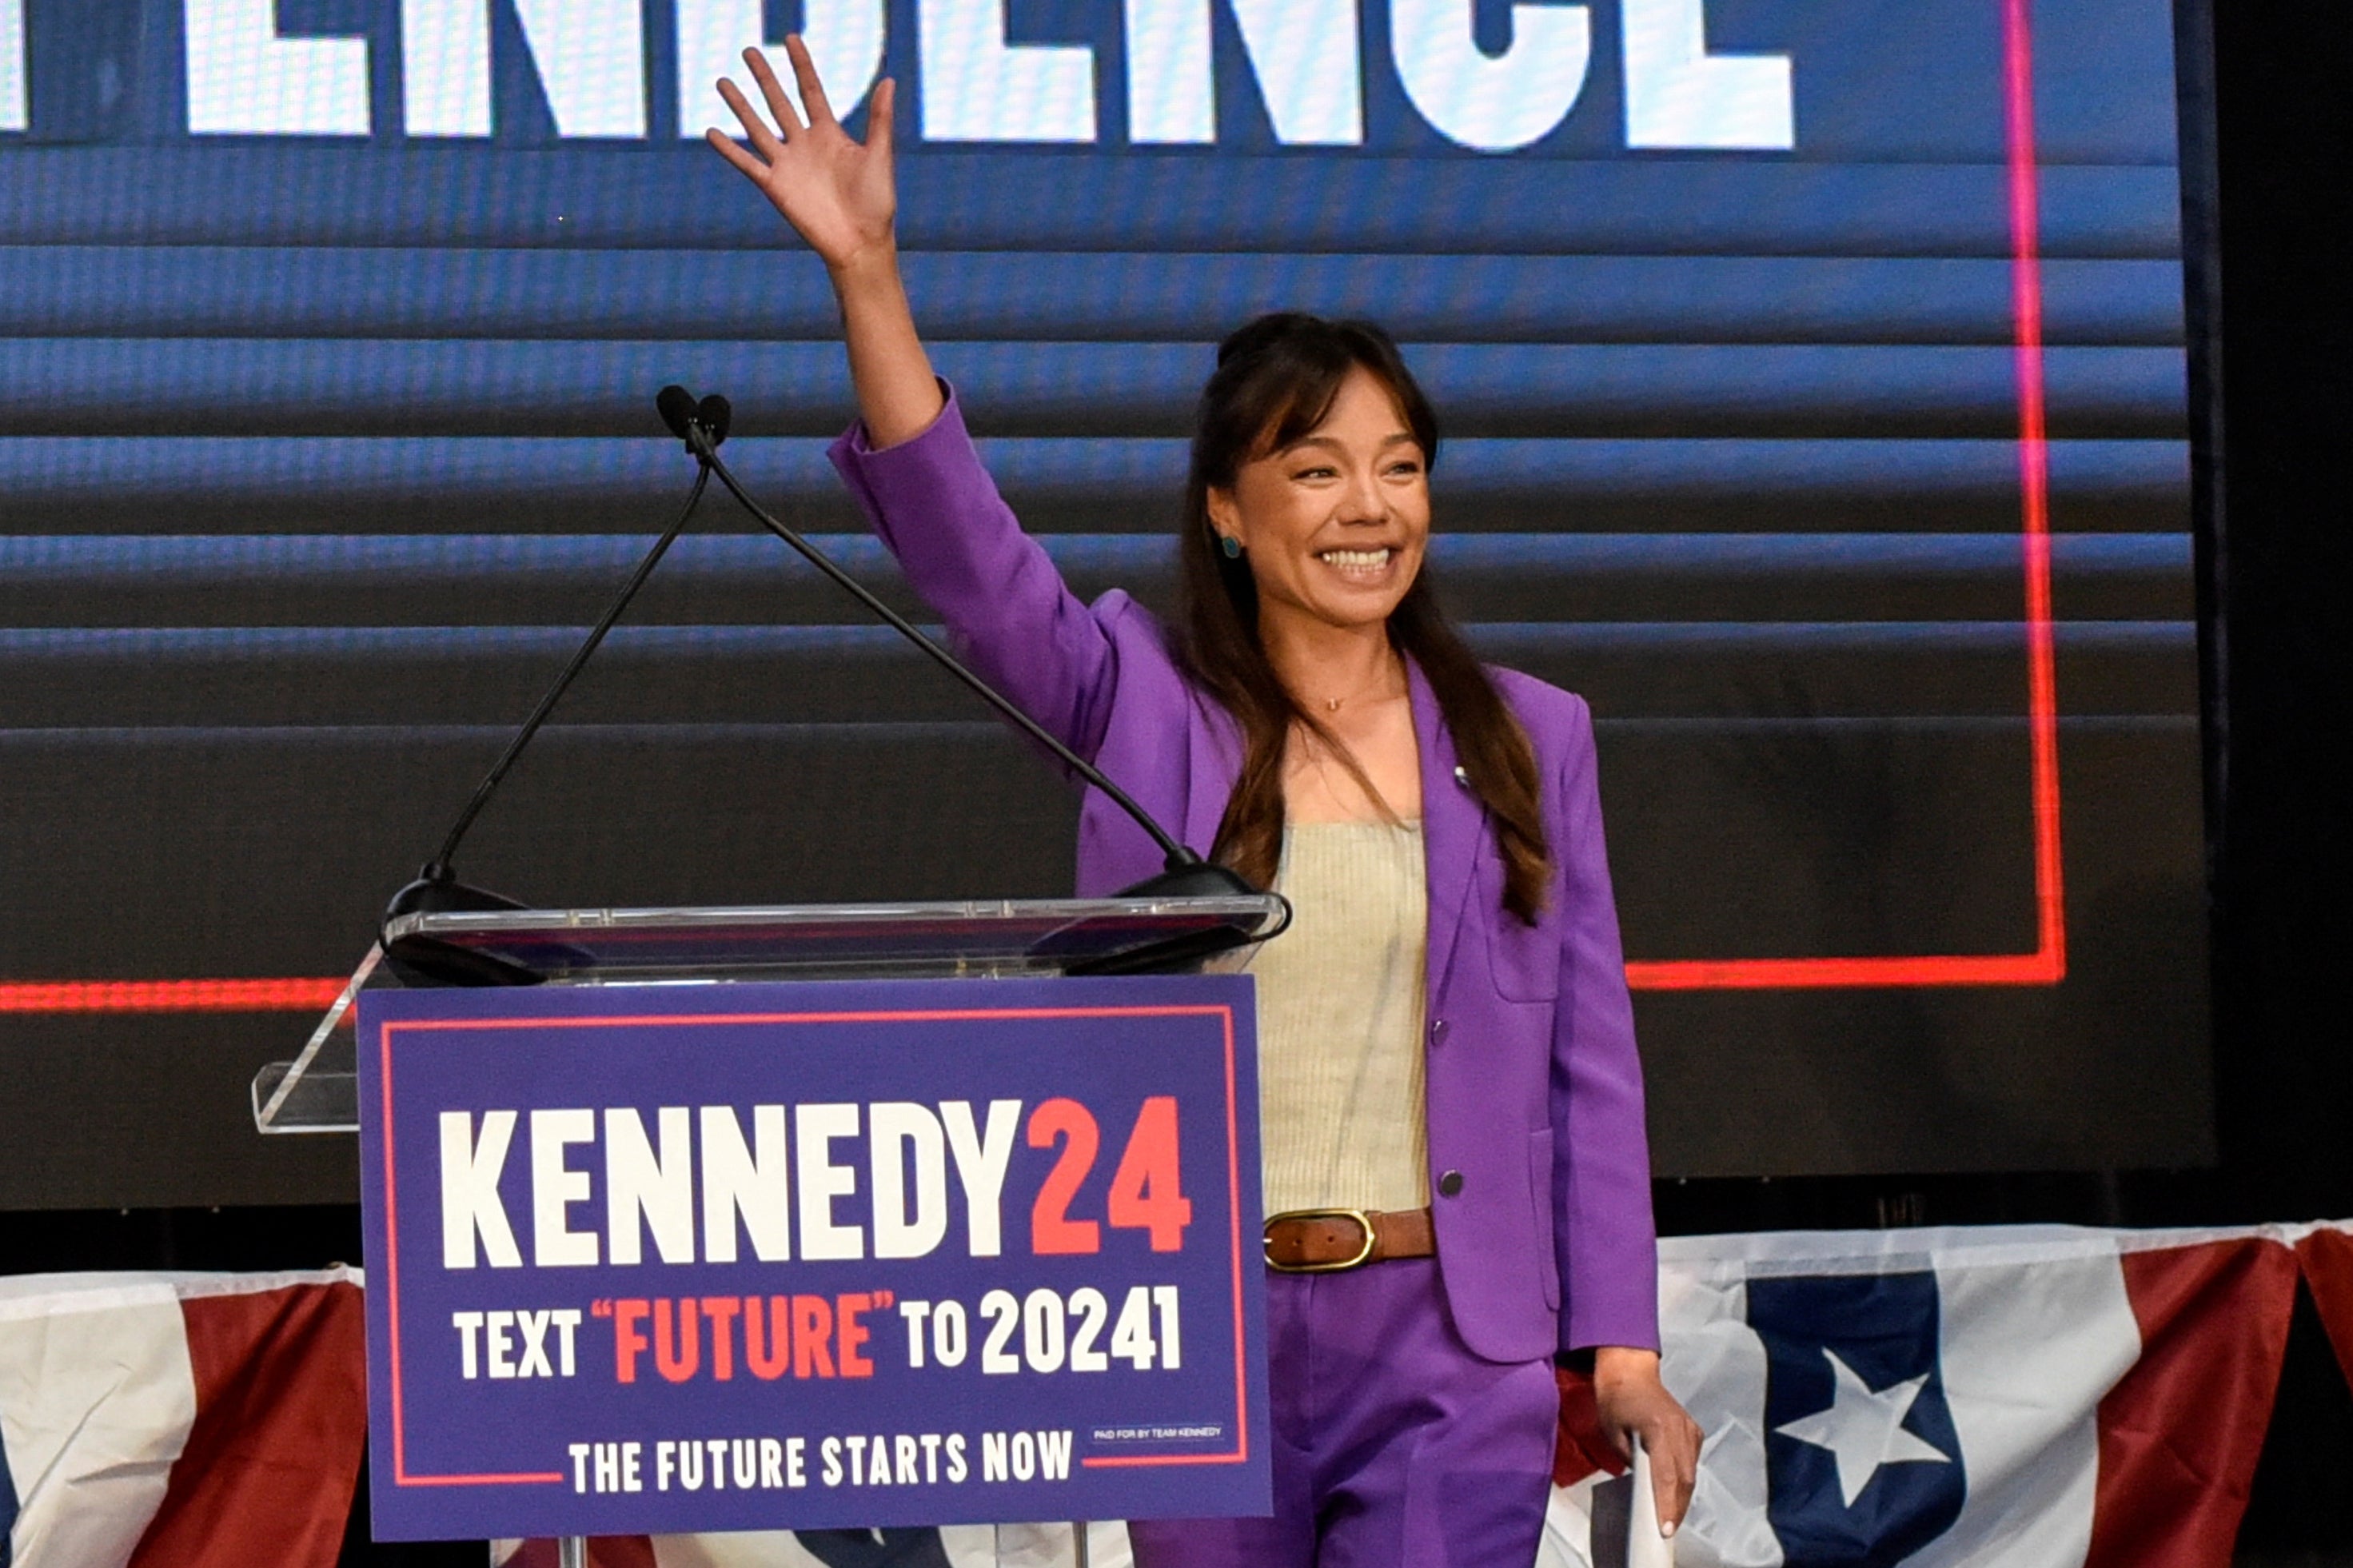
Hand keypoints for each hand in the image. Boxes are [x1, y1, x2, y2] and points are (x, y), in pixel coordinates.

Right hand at [705, 38, 897, 275]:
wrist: (861, 243)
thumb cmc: (876, 203)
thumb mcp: (879, 155)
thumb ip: (879, 119)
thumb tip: (888, 79)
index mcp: (830, 134)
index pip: (811, 90)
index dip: (802, 64)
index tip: (792, 38)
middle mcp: (805, 144)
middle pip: (779, 102)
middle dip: (765, 77)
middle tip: (749, 50)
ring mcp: (788, 164)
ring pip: (757, 127)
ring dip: (740, 105)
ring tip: (722, 81)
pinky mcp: (775, 186)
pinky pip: (748, 163)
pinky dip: (729, 149)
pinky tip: (712, 132)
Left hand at [1593, 1346, 1703, 1537]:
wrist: (1630, 1372)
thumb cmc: (1615, 1401)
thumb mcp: (1613, 1433)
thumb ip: (1630, 1460)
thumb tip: (1643, 1485)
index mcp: (1659, 1428)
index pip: (1666, 1476)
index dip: (1666, 1504)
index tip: (1665, 1528)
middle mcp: (1681, 1429)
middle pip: (1685, 1478)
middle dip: (1677, 1506)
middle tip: (1668, 1529)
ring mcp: (1690, 1428)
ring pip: (1692, 1471)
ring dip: (1683, 1495)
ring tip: (1671, 1516)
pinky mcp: (1693, 1429)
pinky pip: (1692, 1460)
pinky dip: (1685, 1478)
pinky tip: (1675, 1491)